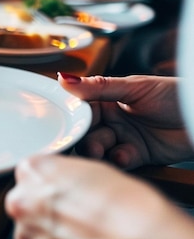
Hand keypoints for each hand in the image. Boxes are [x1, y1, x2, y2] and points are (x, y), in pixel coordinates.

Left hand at [6, 154, 193, 238]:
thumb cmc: (126, 208)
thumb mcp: (94, 171)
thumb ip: (65, 176)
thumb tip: (62, 185)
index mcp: (33, 171)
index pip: (31, 173)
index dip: (51, 185)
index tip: (65, 194)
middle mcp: (21, 201)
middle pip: (26, 203)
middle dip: (45, 210)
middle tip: (75, 219)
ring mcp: (25, 235)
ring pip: (32, 232)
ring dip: (50, 235)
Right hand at [58, 73, 193, 168]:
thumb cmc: (174, 94)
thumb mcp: (133, 87)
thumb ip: (98, 86)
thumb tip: (64, 78)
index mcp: (106, 100)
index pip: (81, 109)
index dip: (72, 116)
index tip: (65, 122)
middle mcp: (112, 120)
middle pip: (86, 132)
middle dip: (83, 138)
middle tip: (85, 141)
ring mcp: (123, 138)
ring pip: (99, 148)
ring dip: (98, 150)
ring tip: (101, 150)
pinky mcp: (137, 155)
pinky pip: (120, 160)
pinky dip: (119, 159)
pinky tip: (124, 155)